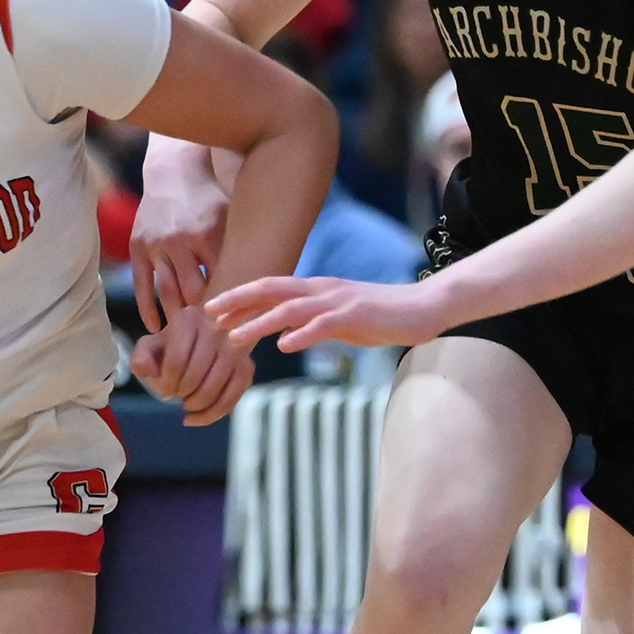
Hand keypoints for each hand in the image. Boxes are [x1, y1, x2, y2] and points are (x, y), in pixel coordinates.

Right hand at [127, 156, 228, 331]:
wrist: (174, 174)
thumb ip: (238, 254)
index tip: (237, 333)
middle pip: (193, 292)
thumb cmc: (211, 201)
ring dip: (176, 320)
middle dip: (203, 321)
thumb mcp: (230, 222)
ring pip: (168, 292)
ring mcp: (156, 246)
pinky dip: (148, 310)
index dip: (229, 310)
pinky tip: (156, 329)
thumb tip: (257, 290)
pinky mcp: (138, 248)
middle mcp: (180, 242)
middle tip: (212, 347)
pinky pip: (143, 286)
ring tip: (185, 344)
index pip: (221, 283)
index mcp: (208, 236)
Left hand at [131, 303, 255, 424]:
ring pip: (216, 386)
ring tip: (187, 403)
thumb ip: (141, 357)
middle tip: (177, 394)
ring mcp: (234, 347)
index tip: (164, 392)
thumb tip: (149, 372)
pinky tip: (197, 418)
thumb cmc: (172, 344)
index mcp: (187, 320)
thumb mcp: (150, 345)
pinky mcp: (247, 364)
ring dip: (198, 404)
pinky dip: (215, 412)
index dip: (167, 384)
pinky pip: (234, 394)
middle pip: (196, 376)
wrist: (203, 336)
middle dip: (182, 393)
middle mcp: (215, 330)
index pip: (176, 361)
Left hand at [213, 274, 453, 353]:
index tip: (211, 309)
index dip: (239, 297)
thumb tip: (281, 333)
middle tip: (208, 314)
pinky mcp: (358, 315)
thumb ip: (309, 323)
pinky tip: (284, 345)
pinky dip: (302, 333)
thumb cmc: (381, 315)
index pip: (269, 289)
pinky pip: (324, 324)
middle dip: (237, 300)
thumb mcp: (338, 320)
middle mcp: (322, 289)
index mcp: (315, 289)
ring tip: (233, 337)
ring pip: (290, 308)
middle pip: (271, 289)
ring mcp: (339, 300)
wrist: (425, 307)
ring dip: (259, 322)